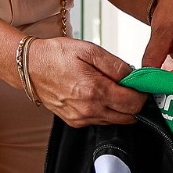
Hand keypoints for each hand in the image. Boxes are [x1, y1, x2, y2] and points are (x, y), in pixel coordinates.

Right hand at [25, 37, 142, 125]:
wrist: (30, 67)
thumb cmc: (57, 55)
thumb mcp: (90, 50)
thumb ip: (116, 66)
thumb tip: (134, 77)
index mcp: (95, 90)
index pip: (134, 104)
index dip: (142, 94)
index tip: (141, 85)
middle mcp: (89, 109)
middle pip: (128, 117)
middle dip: (134, 103)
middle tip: (130, 87)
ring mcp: (81, 118)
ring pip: (115, 120)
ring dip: (120, 108)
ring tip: (112, 88)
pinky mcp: (74, 122)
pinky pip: (100, 121)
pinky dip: (105, 111)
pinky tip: (98, 95)